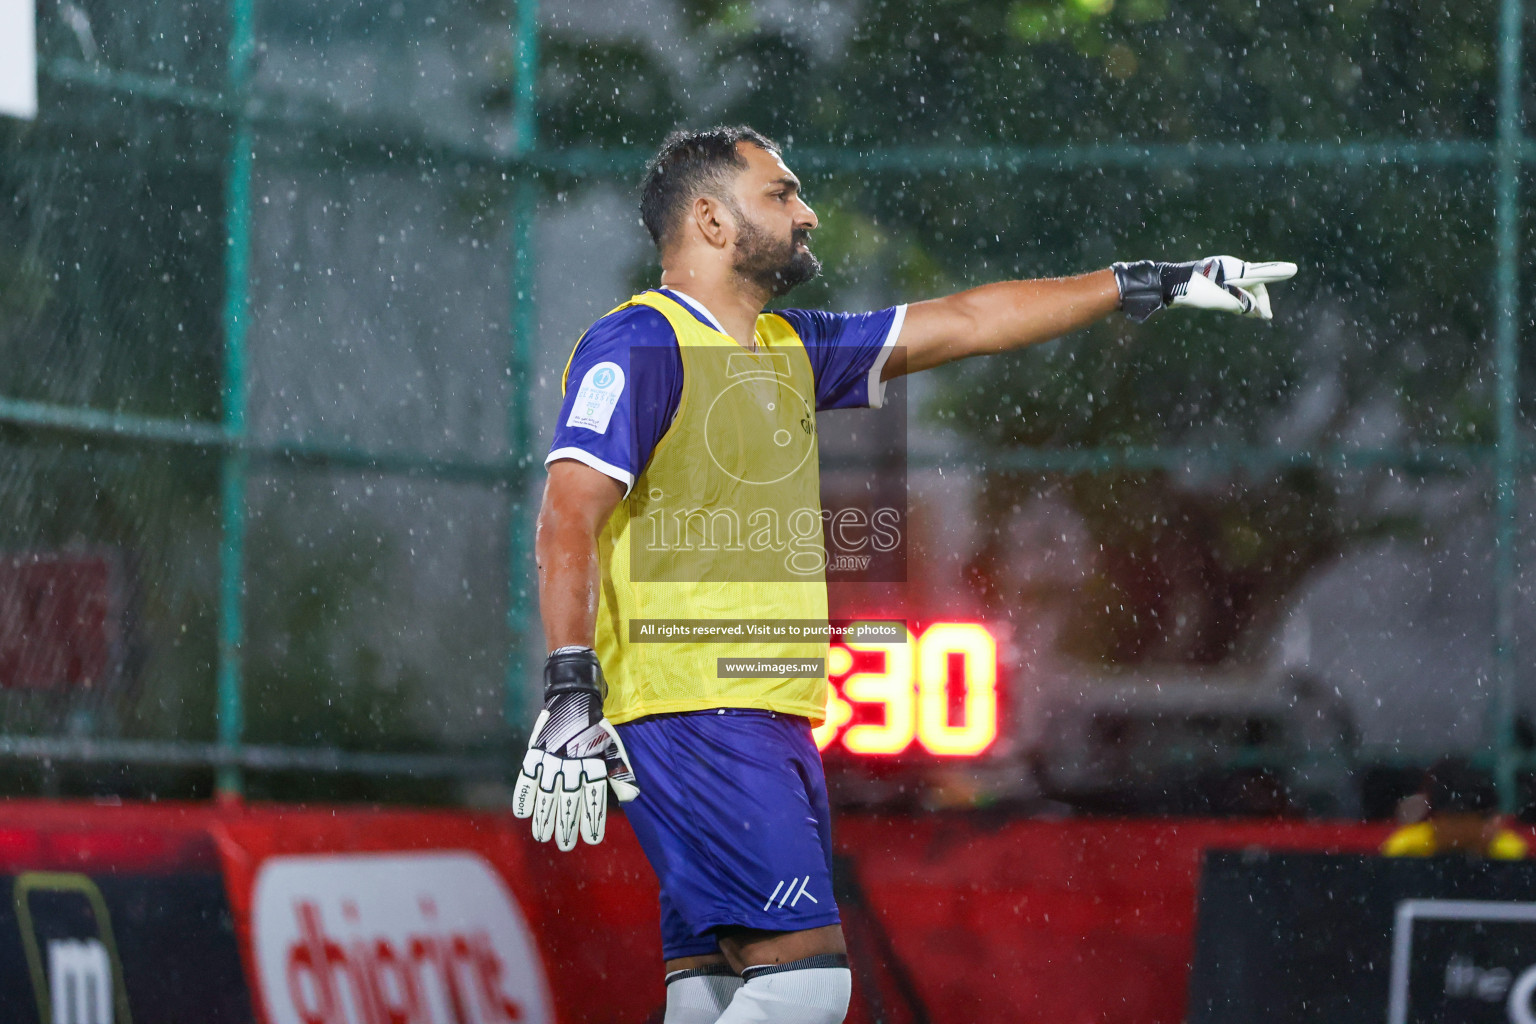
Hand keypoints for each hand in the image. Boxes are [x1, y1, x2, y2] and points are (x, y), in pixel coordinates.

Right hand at [512, 647, 639, 850]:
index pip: (594, 796)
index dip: (592, 819)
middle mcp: (572, 761)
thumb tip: (630, 798)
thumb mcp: (612, 747)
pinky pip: (527, 776)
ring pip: (547, 793)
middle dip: (566, 825)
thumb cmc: (596, 729)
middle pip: (569, 799)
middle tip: (566, 845)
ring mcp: (551, 756)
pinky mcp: (536, 750)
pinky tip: (522, 813)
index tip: (592, 840)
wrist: (573, 697)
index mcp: (593, 761)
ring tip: (543, 836)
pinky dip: (523, 794)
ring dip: (544, 816)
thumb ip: (620, 773)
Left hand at [1113, 256, 1296, 321]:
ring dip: (1250, 300)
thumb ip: (1240, 304)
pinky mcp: (1210, 280)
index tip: (1292, 270)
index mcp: (1233, 268)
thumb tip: (1255, 311)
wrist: (1165, 286)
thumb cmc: (1192, 290)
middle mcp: (1228, 267)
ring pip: (1242, 287)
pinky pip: (1232, 289)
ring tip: (1256, 315)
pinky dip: (1239, 299)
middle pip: (1253, 282)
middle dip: (1260, 299)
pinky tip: (1240, 308)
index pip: (1261, 273)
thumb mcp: (1220, 300)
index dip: (1276, 275)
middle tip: (1265, 317)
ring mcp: (1219, 273)